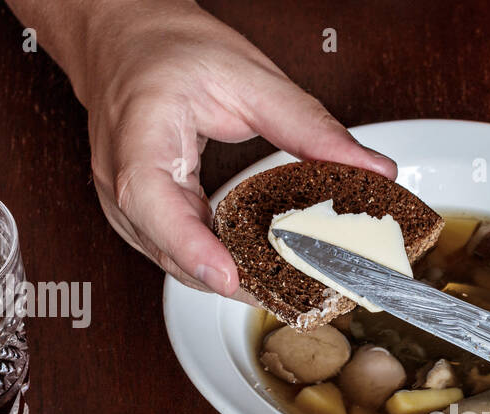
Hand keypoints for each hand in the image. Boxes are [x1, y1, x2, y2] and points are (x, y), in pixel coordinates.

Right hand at [28, 0, 394, 297]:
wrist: (122, 40)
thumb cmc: (167, 48)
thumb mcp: (247, 75)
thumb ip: (310, 125)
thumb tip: (370, 166)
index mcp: (140, 133)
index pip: (151, 200)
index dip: (191, 246)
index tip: (228, 277)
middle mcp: (119, 177)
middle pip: (169, 249)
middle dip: (230, 280)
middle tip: (292, 298)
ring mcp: (122, 203)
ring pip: (173, 262)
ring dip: (225, 280)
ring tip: (282, 292)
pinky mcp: (139, 215)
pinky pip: (175, 253)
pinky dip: (214, 265)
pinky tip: (252, 272)